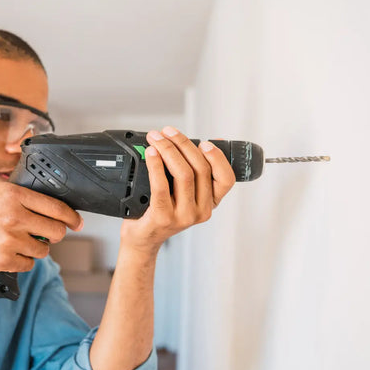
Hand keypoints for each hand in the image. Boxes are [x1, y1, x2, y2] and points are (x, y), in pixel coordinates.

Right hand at [0, 181, 82, 271]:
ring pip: (44, 249)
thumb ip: (21, 193)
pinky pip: (30, 264)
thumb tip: (49, 201)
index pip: (57, 208)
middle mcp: (15, 217)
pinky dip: (24, 259)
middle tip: (46, 232)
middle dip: (56, 233)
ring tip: (21, 241)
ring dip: (37, 247)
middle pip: (56, 231)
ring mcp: (10, 241)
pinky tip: (11, 251)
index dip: (72, 218)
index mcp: (15, 196)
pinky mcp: (5, 260)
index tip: (77, 222)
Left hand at [120, 126, 235, 254]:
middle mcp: (201, 211)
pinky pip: (161, 186)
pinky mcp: (163, 217)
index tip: (204, 142)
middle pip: (200, 169)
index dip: (218, 157)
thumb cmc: (162, 211)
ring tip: (156, 138)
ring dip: (168, 150)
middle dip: (183, 144)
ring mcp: (183, 216)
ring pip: (183, 174)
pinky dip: (156, 165)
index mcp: (210, 203)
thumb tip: (210, 142)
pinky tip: (151, 154)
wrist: (142, 238)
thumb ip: (194, 171)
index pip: (226, 179)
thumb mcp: (183, 192)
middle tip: (168, 132)